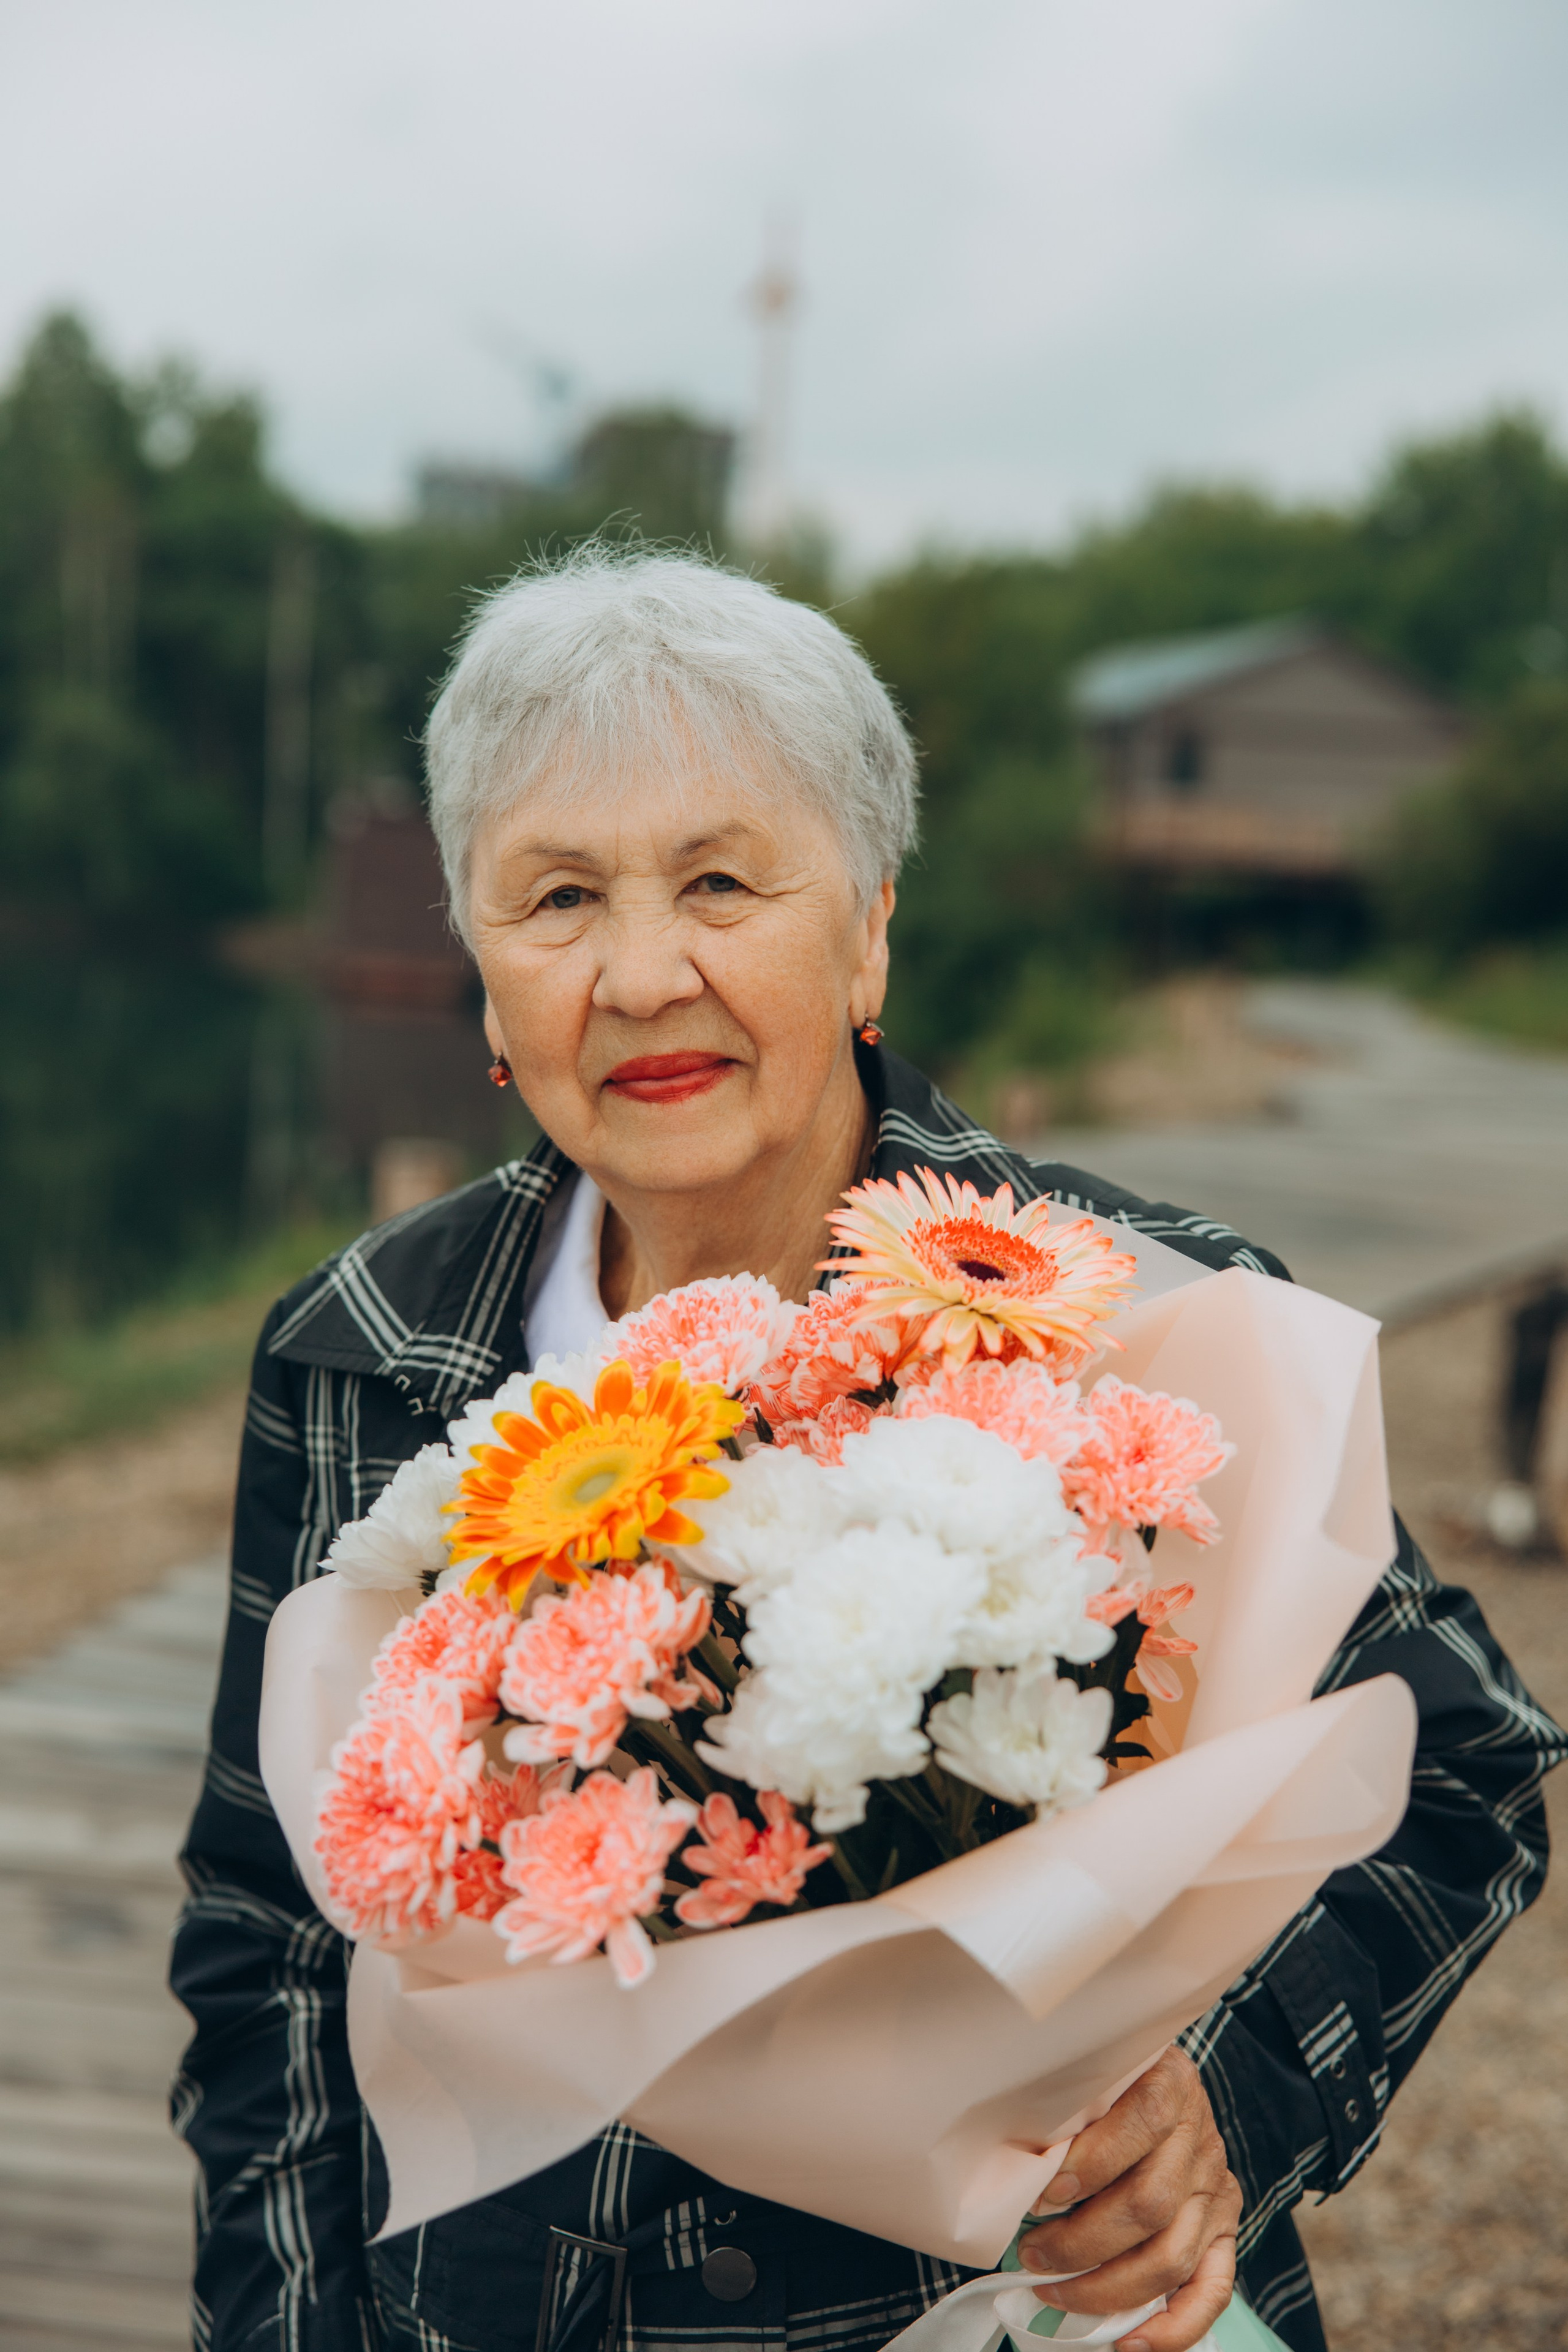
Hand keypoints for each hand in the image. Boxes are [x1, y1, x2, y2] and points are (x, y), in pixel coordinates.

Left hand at [1016, 2048, 1240, 2351]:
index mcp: (1171, 2084)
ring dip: (1106, 2286)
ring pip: (1171, 2255)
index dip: (1094, 2161)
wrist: (1158, 2083)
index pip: (1144, 2120)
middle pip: (1150, 2204)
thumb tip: (1022, 2173)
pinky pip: (1212, 2290)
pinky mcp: (1224, 2231)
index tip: (1043, 2192)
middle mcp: (1201, 2139)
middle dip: (1081, 2242)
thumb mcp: (1090, 2075)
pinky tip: (1129, 2341)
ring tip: (1054, 2291)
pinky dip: (1174, 2327)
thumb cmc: (1105, 2086)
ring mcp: (1215, 2190)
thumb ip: (1069, 2110)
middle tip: (1031, 2254)